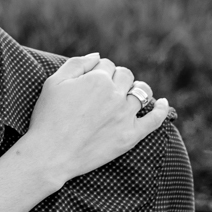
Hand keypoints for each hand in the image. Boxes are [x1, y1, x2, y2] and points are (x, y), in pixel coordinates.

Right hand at [24, 53, 169, 184]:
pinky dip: (161, 109)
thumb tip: (97, 57)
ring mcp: (125, 115)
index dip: (98, 70)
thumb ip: (76, 64)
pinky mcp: (130, 136)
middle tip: (104, 89)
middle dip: (116, 77)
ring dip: (138, 88)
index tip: (89, 80)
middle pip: (125, 75)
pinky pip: (154, 120)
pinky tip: (163, 103)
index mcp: (97, 79)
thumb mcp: (53, 82)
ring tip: (133, 91)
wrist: (50, 154)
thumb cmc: (48, 117)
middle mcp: (115, 94)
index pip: (106, 64)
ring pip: (141, 92)